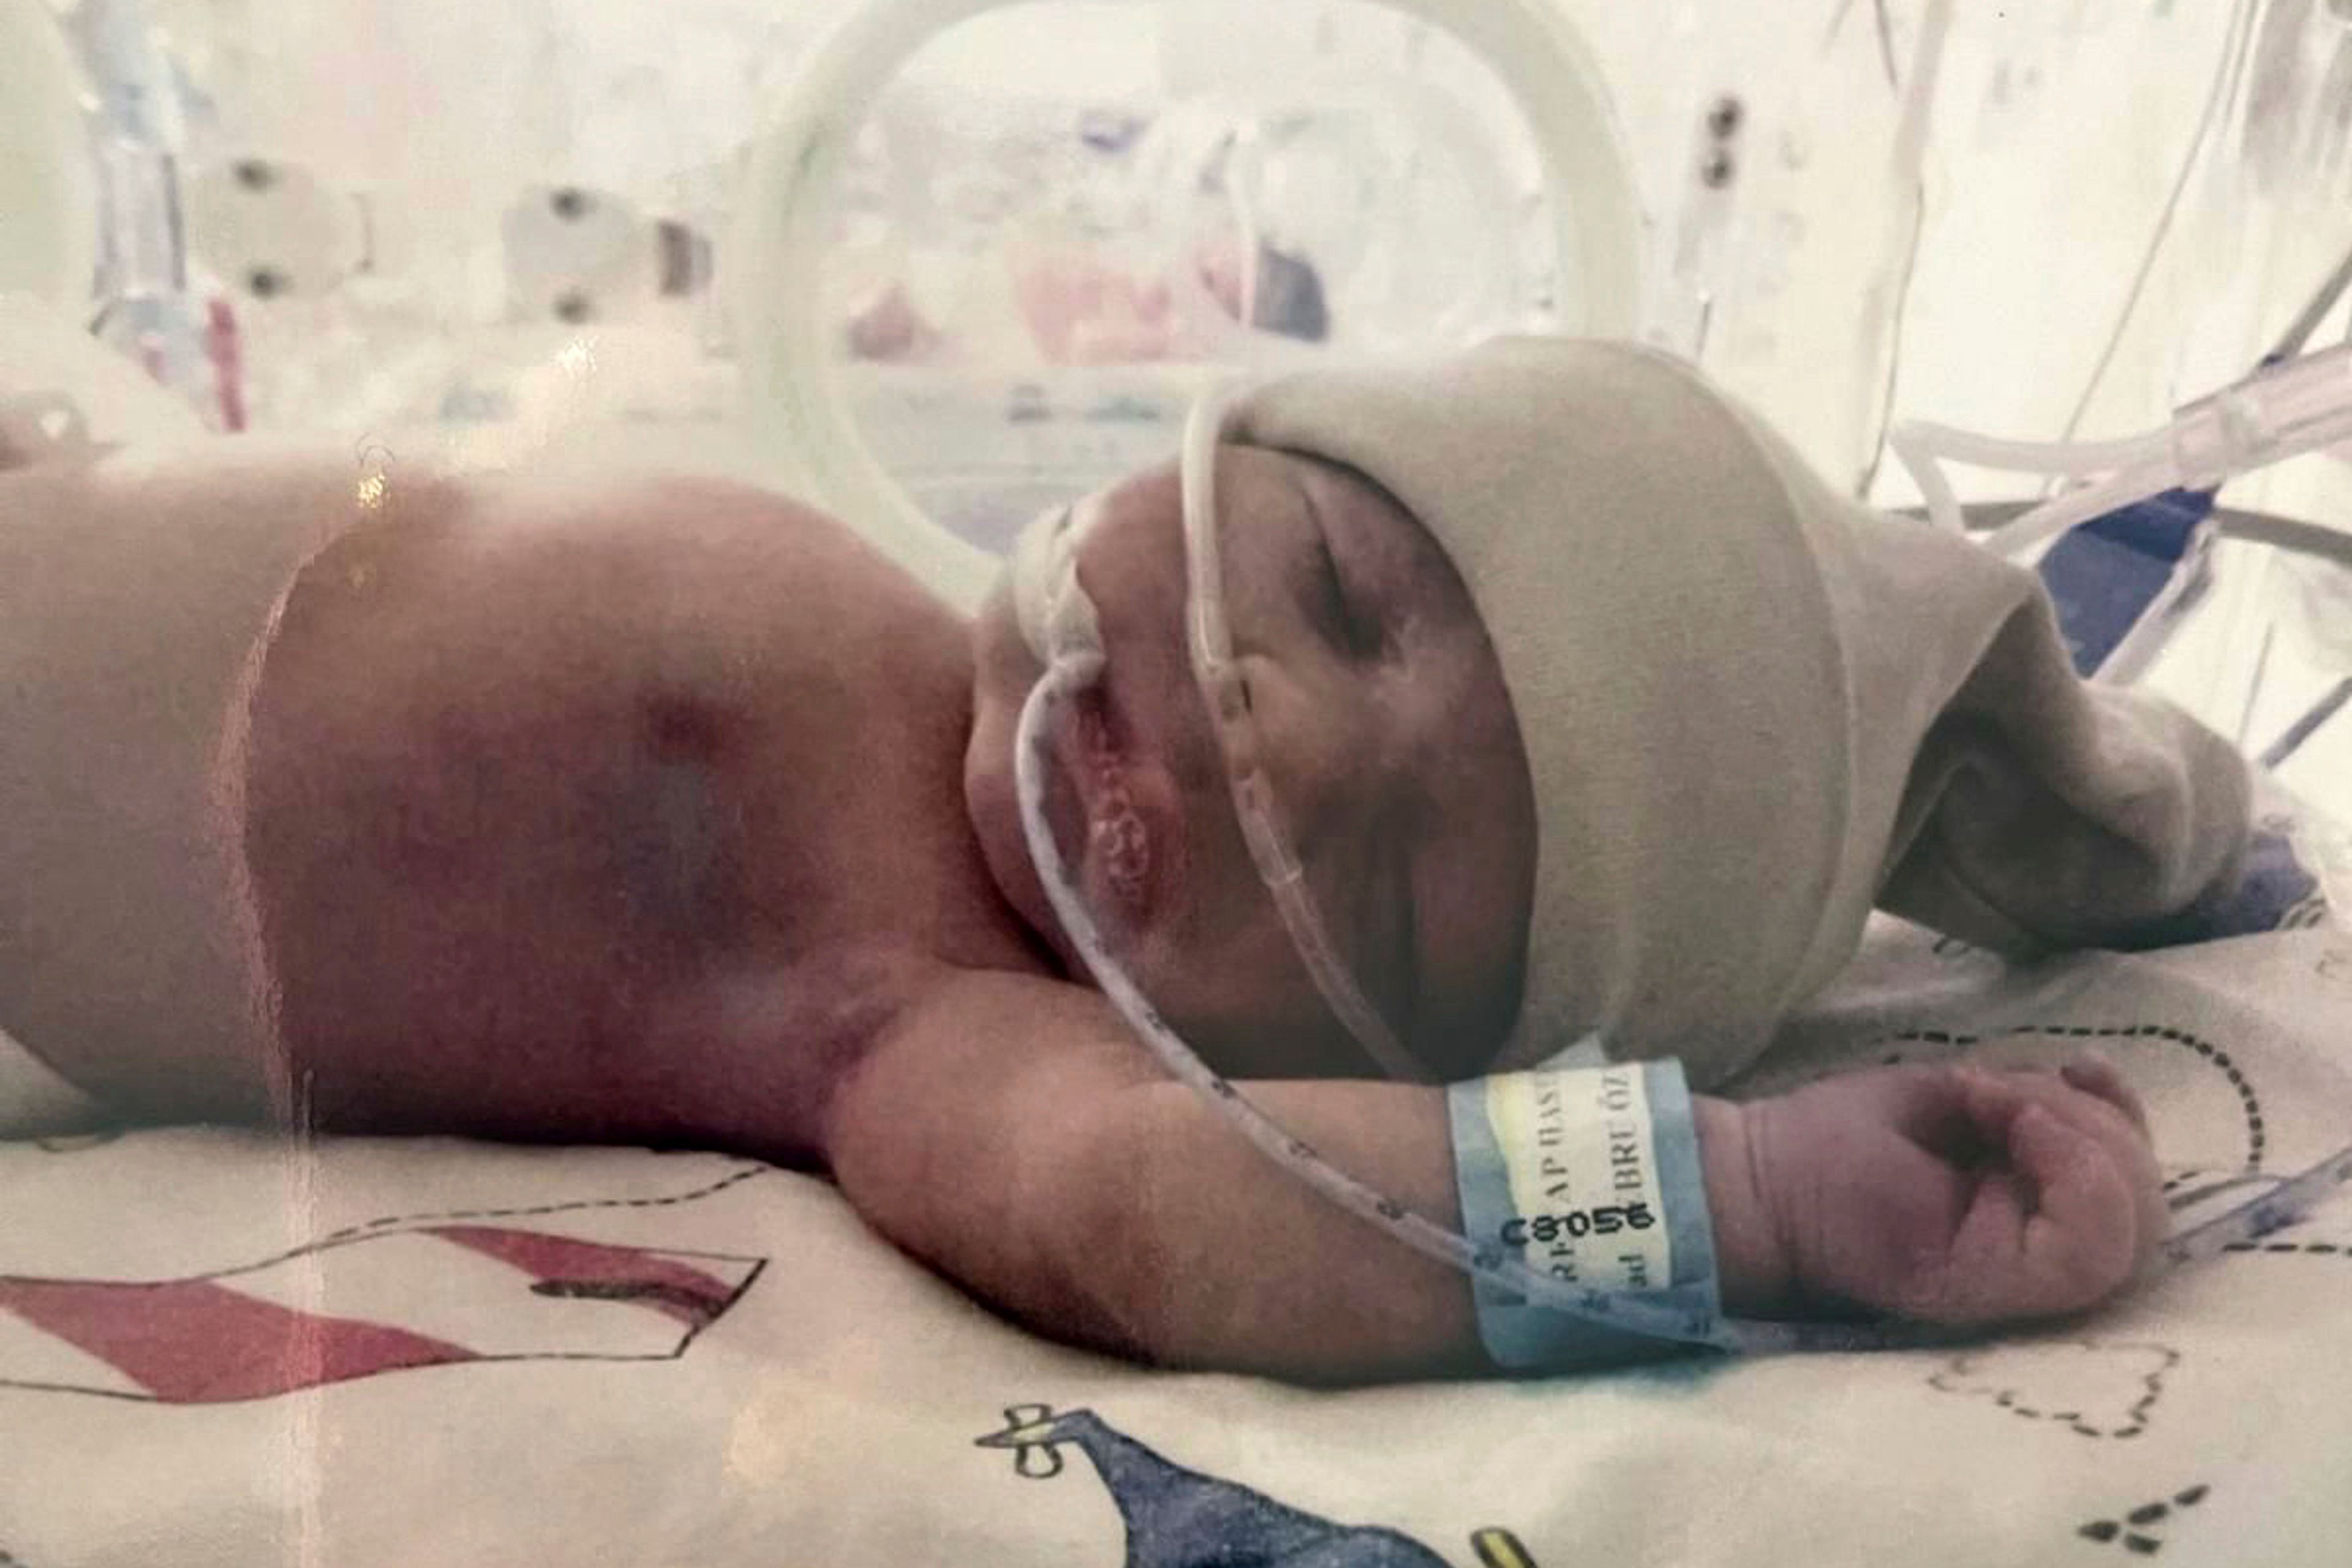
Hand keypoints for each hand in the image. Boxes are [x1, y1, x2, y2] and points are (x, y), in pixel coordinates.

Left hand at [1724, 1057, 2164, 1324]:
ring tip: (2005, 1107)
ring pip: (2134, 1231)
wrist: (1763, 1175)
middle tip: (2013, 1092)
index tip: (2074, 1067)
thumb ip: (2036, 1106)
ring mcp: (2026, 1280)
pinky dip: (2074, 1174)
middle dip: (2103, 1123)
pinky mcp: (2000, 1289)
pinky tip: (2017, 1129)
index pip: (2133, 1182)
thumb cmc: (1845, 1139)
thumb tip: (2091, 1091)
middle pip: (2147, 1203)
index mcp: (2035, 1211)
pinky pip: (2088, 1252)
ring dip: (2088, 1142)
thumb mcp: (1963, 1099)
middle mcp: (2041, 1252)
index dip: (2124, 1117)